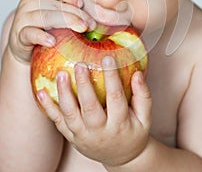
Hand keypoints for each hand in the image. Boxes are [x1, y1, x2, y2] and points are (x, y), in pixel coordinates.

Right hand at [8, 0, 95, 62]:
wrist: (27, 48)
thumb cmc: (47, 27)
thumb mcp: (58, 14)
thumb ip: (71, 8)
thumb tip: (97, 13)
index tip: (82, 4)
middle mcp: (29, 3)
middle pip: (54, 4)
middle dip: (75, 13)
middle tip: (90, 23)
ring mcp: (23, 19)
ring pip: (44, 16)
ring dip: (65, 22)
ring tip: (80, 28)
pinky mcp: (19, 36)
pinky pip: (30, 33)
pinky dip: (41, 36)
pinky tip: (52, 41)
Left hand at [37, 56, 151, 166]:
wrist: (122, 158)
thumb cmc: (134, 133)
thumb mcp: (145, 118)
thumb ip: (143, 95)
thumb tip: (137, 73)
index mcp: (119, 124)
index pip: (116, 98)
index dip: (112, 78)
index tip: (107, 58)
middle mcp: (99, 131)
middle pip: (89, 107)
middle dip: (83, 85)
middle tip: (80, 64)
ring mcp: (83, 136)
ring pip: (70, 114)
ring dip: (64, 93)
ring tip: (61, 74)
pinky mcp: (72, 137)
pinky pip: (58, 122)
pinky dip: (48, 107)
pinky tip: (41, 92)